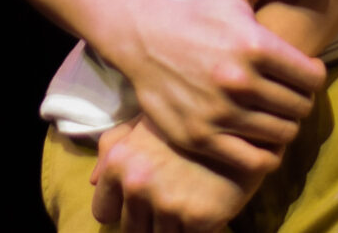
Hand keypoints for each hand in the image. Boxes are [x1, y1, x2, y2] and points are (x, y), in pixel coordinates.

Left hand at [92, 119, 257, 232]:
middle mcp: (137, 184)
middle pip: (131, 230)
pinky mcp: (198, 219)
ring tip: (189, 203)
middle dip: (148, 220)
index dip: (122, 208)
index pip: (104, 211)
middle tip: (172, 202)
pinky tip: (207, 207)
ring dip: (172, 226)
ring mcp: (167, 204)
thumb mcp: (147, 121)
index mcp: (119, 161)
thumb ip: (115, 146)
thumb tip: (93, 181)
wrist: (245, 118)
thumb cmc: (191, 116)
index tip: (142, 201)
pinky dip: (195, 230)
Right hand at [120, 0, 327, 171]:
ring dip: (286, 126)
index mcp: (254, 45)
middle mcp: (239, 81)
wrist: (144, 38)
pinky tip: (262, 139)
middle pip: (299, 106)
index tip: (305, 74)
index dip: (315, 76)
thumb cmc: (198, 12)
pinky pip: (254, 161)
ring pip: (281, 134)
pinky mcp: (201, 138)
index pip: (312, 77)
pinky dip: (267, 155)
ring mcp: (219, 113)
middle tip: (291, 96)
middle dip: (301, 101)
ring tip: (276, 114)